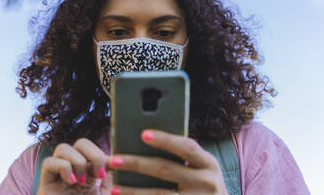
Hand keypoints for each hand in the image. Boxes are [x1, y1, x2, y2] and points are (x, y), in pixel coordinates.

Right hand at [37, 138, 111, 194]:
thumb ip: (111, 179)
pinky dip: (63, 168)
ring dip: (77, 161)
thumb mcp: (106, 194)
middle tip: (99, 174)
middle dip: (93, 153)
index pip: (96, 149)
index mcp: (90, 173)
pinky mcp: (45, 184)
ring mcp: (59, 177)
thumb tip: (118, 160)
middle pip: (81, 142)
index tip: (115, 166)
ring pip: (63, 147)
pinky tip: (71, 183)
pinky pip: (49, 162)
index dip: (105, 153)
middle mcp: (74, 172)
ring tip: (82, 181)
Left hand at [107, 130, 228, 194]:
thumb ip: (185, 160)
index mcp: (209, 164)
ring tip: (113, 189)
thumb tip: (145, 144)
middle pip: (166, 169)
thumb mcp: (204, 172)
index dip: (165, 140)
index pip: (186, 147)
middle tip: (114, 160)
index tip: (143, 134)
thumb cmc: (206, 189)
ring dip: (133, 192)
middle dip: (136, 164)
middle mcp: (207, 182)